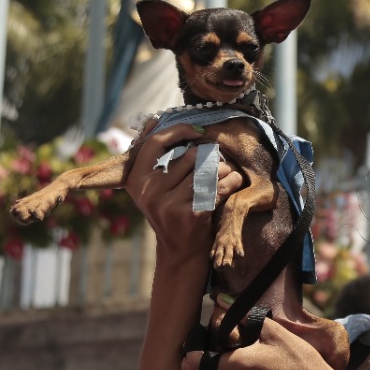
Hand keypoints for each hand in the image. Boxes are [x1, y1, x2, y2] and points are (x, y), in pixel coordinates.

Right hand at [125, 124, 242, 258]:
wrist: (180, 251)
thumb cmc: (170, 210)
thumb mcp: (152, 185)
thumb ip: (152, 154)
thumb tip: (153, 118)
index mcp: (135, 179)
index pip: (156, 142)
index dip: (179, 131)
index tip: (199, 131)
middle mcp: (148, 191)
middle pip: (189, 156)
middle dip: (209, 156)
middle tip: (217, 163)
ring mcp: (168, 204)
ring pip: (207, 170)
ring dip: (223, 169)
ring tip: (224, 175)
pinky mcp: (190, 214)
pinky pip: (219, 186)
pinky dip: (232, 181)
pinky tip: (233, 182)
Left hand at [181, 319, 338, 369]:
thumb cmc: (296, 358)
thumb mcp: (273, 331)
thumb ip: (244, 317)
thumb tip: (221, 300)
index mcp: (234, 364)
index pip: (191, 363)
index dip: (192, 353)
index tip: (202, 346)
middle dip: (198, 366)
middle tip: (212, 355)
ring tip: (222, 368)